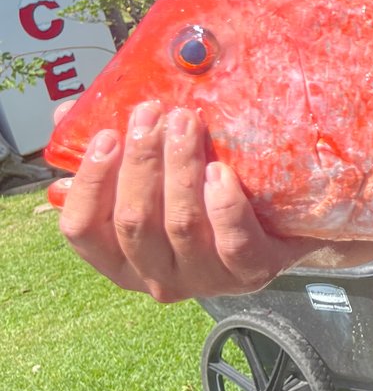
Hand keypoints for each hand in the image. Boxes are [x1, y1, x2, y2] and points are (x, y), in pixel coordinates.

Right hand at [55, 100, 328, 302]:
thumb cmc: (208, 194)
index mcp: (122, 256)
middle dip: (142, 161)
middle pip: (134, 222)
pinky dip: (224, 205)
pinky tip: (221, 172)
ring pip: (181, 225)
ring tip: (187, 123)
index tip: (107, 135)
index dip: (91, 182)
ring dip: (181, 169)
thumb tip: (68, 111)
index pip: (84, 230)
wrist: (288, 222)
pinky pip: (233, 243)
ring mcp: (205, 279)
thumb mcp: (158, 172)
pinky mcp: (251, 273)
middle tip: (154, 113)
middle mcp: (157, 275)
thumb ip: (115, 147)